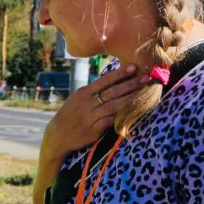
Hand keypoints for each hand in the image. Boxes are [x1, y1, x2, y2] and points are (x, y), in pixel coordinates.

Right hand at [33, 64, 150, 203]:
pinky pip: (112, 121)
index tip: (134, 67)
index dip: (120, 74)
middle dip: (131, 84)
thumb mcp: (77, 99)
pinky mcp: (94, 130)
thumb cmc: (70, 115)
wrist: (57, 135)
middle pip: (113, 92)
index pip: (104, 81)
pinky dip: (124, 116)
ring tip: (144, 92)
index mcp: (83, 93)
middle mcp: (87, 103)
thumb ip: (92, 91)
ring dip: (131, 98)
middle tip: (146, 78)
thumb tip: (110, 79)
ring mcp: (91, 117)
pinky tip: (135, 111)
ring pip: (115, 105)